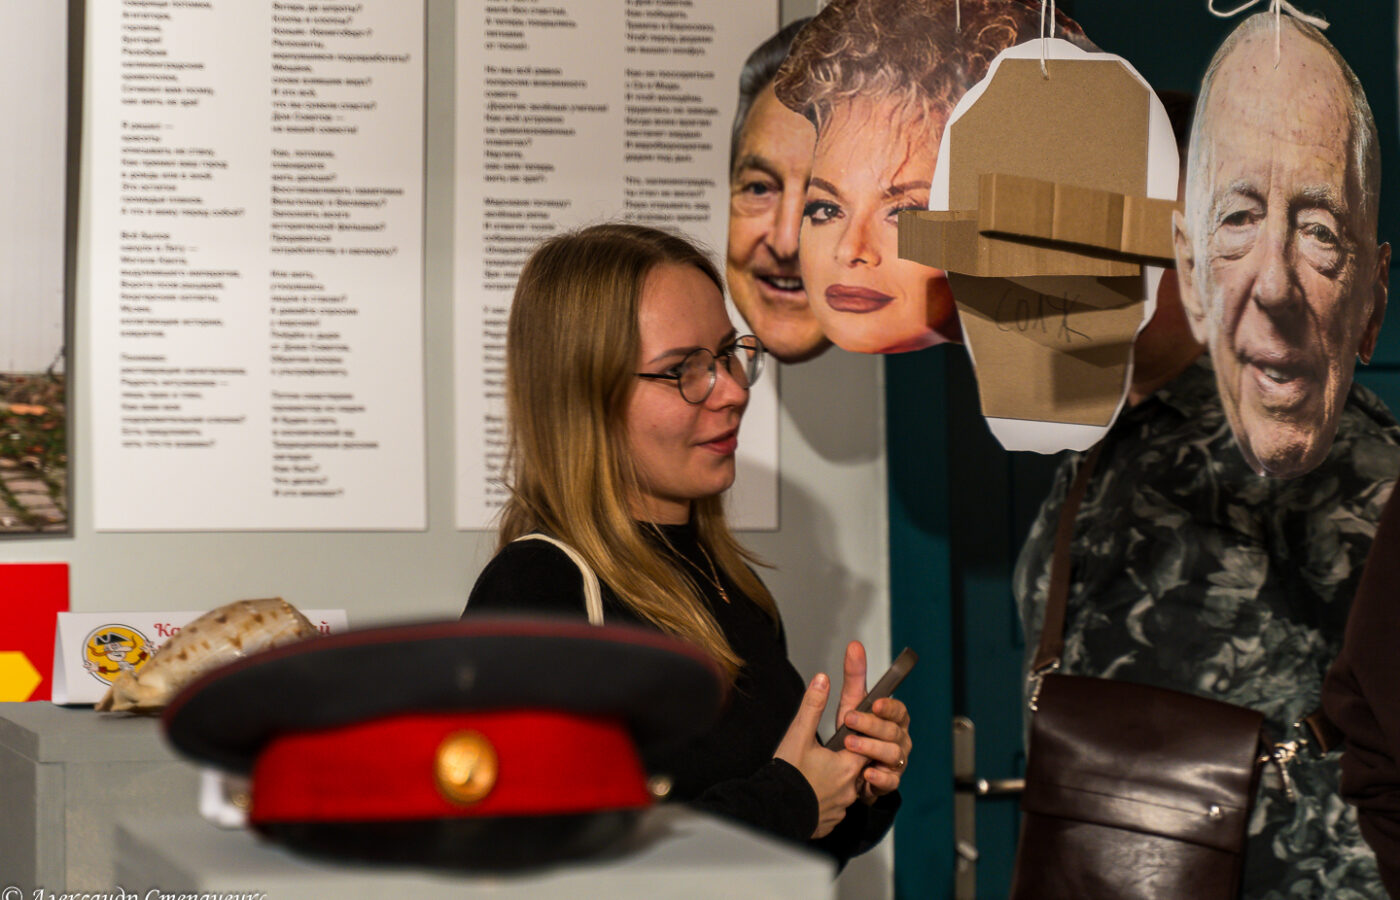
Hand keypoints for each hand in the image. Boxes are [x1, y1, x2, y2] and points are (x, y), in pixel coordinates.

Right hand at [773, 673, 866, 837]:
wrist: (774, 812)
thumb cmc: (788, 775)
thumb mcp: (799, 734)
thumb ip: (813, 706)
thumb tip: (822, 681)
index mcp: (848, 766)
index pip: (866, 745)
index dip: (859, 737)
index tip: (850, 734)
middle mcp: (850, 790)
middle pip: (856, 768)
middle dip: (844, 759)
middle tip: (826, 754)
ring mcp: (841, 808)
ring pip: (845, 790)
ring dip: (835, 781)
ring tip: (816, 773)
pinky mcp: (830, 822)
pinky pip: (834, 808)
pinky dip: (825, 799)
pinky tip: (811, 793)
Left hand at [835, 641, 911, 802]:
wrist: (849, 768)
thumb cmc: (856, 731)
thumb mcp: (852, 703)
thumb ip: (855, 676)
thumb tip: (854, 645)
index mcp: (894, 719)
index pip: (899, 711)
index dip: (889, 707)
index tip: (875, 703)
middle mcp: (900, 740)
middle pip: (893, 731)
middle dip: (871, 725)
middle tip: (848, 720)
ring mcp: (897, 762)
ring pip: (893, 755)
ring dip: (871, 749)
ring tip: (850, 746)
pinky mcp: (889, 782)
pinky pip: (890, 781)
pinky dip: (879, 778)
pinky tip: (866, 773)